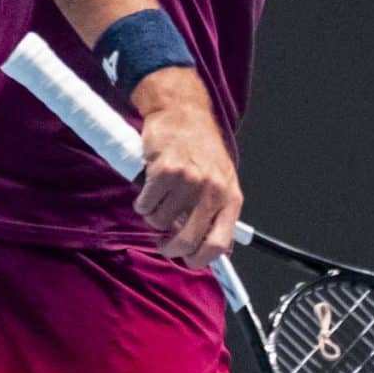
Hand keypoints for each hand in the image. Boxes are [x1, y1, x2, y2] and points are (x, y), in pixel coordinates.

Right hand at [131, 68, 241, 269]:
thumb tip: (207, 250)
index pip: (217, 245)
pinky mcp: (166, 170)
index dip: (197, 260)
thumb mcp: (221, 181)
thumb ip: (215, 213)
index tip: (185, 259)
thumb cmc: (202, 149)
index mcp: (231, 198)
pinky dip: (142, 202)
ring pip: (159, 223)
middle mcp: (213, 191)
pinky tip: (150, 187)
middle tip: (163, 239)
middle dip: (169, 247)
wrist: (183, 112)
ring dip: (153, 216)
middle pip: (185, 241)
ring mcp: (190, 180)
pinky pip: (145, 204)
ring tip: (160, 198)